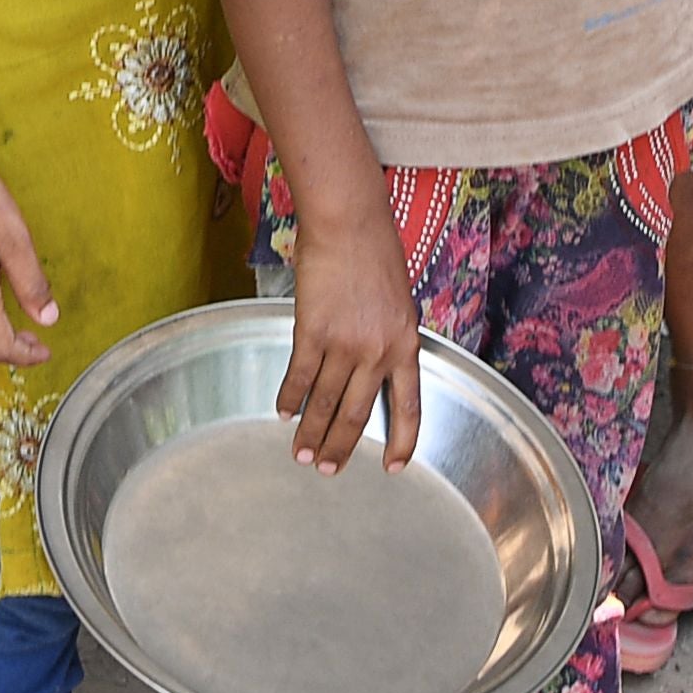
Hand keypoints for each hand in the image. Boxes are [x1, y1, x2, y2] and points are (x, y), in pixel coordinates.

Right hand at [276, 189, 420, 468]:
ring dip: (312, 431)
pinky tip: (283, 412)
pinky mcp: (313, 331)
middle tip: (328, 469)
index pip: (409, 406)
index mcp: (406, 344)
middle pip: (360, 414)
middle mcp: (378, 351)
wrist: (350, 223)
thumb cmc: (376, 253)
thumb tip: (376, 366)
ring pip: (327, 402)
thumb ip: (390, 337)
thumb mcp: (399, 301)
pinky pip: (301, 376)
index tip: (394, 466)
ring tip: (300, 453)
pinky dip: (290, 397)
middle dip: (342, 446)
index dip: (403, 441)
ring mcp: (345, 343)